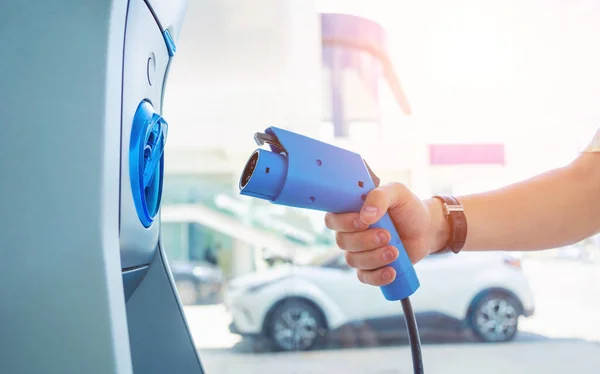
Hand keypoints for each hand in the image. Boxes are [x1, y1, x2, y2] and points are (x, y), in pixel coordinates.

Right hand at [324, 182, 447, 285]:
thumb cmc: (408, 208)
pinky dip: (378, 276)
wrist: (426, 229)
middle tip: (387, 235)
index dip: (344, 223)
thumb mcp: (397, 193)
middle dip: (365, 240)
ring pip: (353, 260)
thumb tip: (365, 215)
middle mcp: (351, 232)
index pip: (332, 220)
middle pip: (342, 242)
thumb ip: (379, 197)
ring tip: (395, 251)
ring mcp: (359, 252)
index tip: (364, 222)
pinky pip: (364, 277)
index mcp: (351, 212)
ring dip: (374, 258)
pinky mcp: (371, 268)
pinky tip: (392, 271)